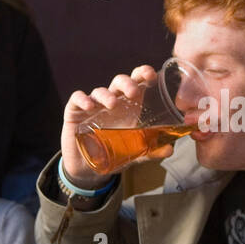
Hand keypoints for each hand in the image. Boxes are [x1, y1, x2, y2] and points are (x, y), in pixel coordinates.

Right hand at [60, 65, 168, 186]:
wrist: (88, 169)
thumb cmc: (113, 153)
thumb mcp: (134, 153)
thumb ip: (151, 151)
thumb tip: (169, 150)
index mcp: (129, 106)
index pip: (136, 82)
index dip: (143, 74)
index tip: (152, 75)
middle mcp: (112, 101)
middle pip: (119, 82)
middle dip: (127, 83)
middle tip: (133, 92)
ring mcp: (93, 105)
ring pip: (100, 91)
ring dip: (107, 95)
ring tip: (113, 104)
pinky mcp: (75, 112)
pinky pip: (77, 99)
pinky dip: (83, 99)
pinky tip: (89, 106)